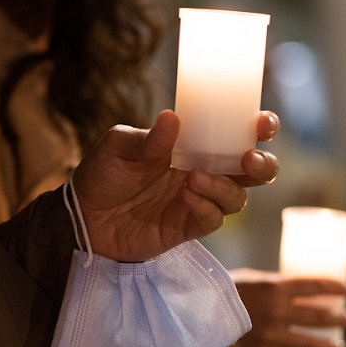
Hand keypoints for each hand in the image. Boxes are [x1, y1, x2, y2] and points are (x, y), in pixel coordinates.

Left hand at [71, 110, 278, 261]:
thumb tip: (173, 119)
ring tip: (194, 178)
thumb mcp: (117, 146)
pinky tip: (185, 197)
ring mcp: (198, 201)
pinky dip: (206, 208)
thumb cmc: (102, 174)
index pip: (237, 134)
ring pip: (238, 197)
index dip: (259, 128)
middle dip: (263, 165)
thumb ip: (146, 138)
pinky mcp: (187, 227)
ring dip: (225, 186)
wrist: (83, 217)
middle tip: (248, 159)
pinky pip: (213, 219)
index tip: (262, 123)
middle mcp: (204, 172)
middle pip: (254, 171)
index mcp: (194, 145)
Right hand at [231, 269, 345, 346]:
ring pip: (308, 341)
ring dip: (327, 344)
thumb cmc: (223, 291)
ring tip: (339, 345)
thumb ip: (273, 285)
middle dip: (338, 318)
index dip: (335, 287)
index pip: (314, 285)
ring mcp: (270, 333)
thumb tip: (295, 289)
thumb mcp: (251, 279)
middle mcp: (277, 310)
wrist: (197, 314)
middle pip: (317, 314)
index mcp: (275, 286)